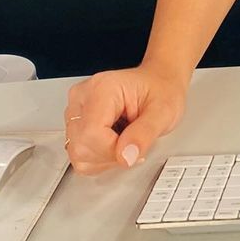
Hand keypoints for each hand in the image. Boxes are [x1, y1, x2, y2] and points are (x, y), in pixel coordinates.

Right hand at [63, 60, 188, 175]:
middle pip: (81, 146)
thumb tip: (126, 157)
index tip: (132, 148)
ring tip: (125, 139)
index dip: (112, 151)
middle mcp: (83, 97)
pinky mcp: (75, 123)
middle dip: (109, 156)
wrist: (159, 82)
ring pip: (77, 154)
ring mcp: (76, 110)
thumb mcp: (164, 111)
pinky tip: (115, 143)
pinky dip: (98, 159)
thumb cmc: (160, 90)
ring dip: (104, 159)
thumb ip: (145, 134)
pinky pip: (79, 156)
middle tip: (132, 142)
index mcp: (102, 88)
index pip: (91, 133)